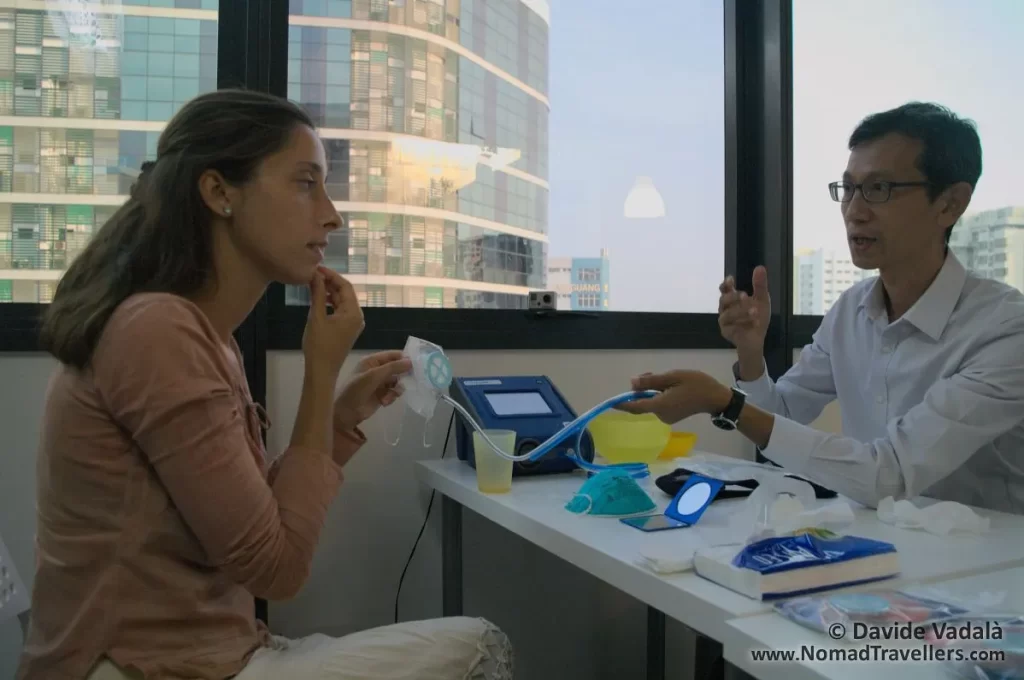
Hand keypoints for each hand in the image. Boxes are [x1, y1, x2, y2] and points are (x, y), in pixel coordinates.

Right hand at [302, 266, 364, 375]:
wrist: (322, 371)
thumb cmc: (319, 345)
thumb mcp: (316, 317)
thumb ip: (318, 294)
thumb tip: (316, 275)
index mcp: (354, 312)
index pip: (345, 286)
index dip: (331, 275)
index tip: (316, 268)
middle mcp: (358, 316)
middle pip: (345, 292)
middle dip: (330, 282)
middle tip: (312, 274)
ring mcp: (353, 323)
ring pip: (343, 301)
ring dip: (330, 291)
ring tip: (313, 284)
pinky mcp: (347, 329)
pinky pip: (341, 310)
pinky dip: (331, 302)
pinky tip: (319, 298)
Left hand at [333, 350, 412, 432]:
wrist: (346, 412)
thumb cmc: (357, 389)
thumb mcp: (374, 375)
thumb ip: (393, 367)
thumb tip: (411, 361)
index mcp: (372, 361)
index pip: (392, 355)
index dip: (404, 358)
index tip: (418, 363)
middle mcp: (377, 370)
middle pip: (397, 368)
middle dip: (403, 375)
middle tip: (414, 379)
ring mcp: (380, 383)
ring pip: (397, 382)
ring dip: (396, 388)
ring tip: (392, 394)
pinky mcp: (382, 395)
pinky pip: (394, 392)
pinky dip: (391, 397)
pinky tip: (385, 402)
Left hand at [617, 370, 731, 424]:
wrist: (716, 398)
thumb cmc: (696, 384)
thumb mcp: (672, 377)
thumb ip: (651, 381)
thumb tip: (631, 383)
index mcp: (659, 405)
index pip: (634, 406)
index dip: (621, 404)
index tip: (609, 403)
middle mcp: (660, 415)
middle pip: (642, 402)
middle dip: (642, 388)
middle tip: (651, 374)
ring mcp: (666, 417)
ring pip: (650, 402)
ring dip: (651, 390)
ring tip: (663, 377)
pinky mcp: (671, 416)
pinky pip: (658, 405)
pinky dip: (657, 395)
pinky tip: (667, 386)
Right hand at [718, 265, 770, 353]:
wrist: (757, 339)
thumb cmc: (756, 318)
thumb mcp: (762, 300)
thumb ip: (760, 286)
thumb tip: (760, 267)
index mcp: (732, 300)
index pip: (724, 289)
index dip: (725, 284)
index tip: (730, 279)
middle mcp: (725, 309)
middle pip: (722, 300)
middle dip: (732, 297)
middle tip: (744, 295)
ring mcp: (724, 321)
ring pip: (727, 314)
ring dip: (741, 311)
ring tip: (754, 311)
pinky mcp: (726, 332)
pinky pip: (732, 326)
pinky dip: (745, 323)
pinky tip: (755, 322)